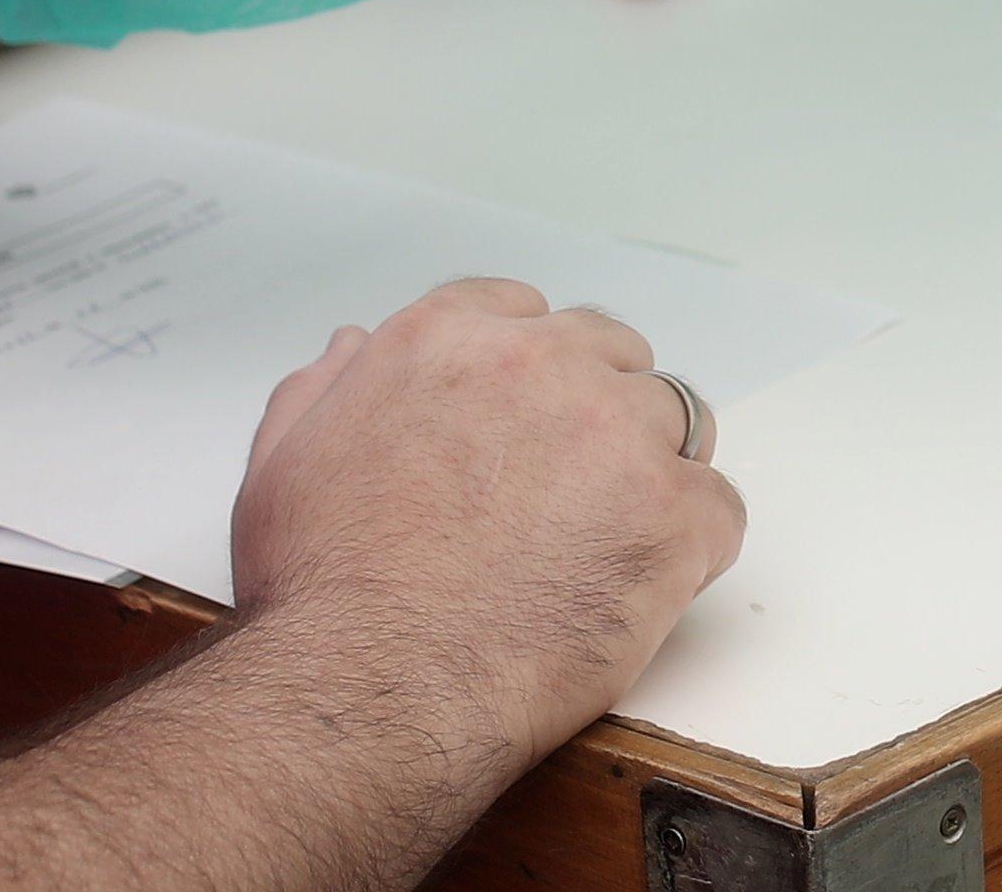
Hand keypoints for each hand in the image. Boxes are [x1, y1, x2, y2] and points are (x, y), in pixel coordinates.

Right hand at [228, 278, 744, 769]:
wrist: (369, 688)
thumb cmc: (321, 594)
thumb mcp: (283, 466)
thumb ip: (326, 389)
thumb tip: (354, 347)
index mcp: (446, 341)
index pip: (525, 313)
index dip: (530, 375)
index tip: (523, 429)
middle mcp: (538, 365)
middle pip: (611, 358)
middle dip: (597, 415)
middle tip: (570, 496)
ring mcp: (614, 437)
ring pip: (676, 422)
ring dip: (652, 470)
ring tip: (611, 542)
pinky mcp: (670, 517)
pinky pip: (718, 510)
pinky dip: (693, 547)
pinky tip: (644, 588)